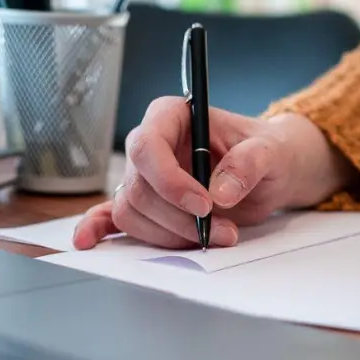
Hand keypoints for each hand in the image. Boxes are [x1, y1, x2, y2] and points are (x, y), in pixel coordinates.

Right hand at [73, 102, 353, 249]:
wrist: (271, 173)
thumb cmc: (269, 151)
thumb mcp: (272, 152)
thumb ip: (249, 164)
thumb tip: (219, 191)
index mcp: (173, 117)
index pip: (148, 146)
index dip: (169, 181)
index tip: (204, 205)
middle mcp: (152, 146)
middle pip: (140, 187)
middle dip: (179, 218)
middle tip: (223, 231)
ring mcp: (146, 177)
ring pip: (133, 211)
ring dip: (170, 235)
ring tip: (215, 237)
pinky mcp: (150, 204)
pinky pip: (114, 216)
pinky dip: (100, 229)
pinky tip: (87, 242)